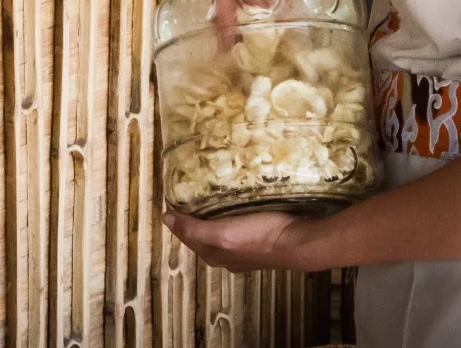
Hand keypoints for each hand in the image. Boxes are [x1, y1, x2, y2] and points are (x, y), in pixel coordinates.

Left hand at [162, 209, 322, 271]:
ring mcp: (243, 253)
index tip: (170, 203)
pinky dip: (225, 223)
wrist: (295, 244)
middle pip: (201, 239)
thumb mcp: (222, 233)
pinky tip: (231, 214)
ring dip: (208, 224)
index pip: (188, 238)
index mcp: (214, 256)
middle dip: (190, 224)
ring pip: (218, 238)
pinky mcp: (258, 244)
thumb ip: (194, 229)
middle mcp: (226, 258)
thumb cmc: (258, 236)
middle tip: (184, 202)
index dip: (177, 222)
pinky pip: (234, 233)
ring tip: (204, 206)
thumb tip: (165, 218)